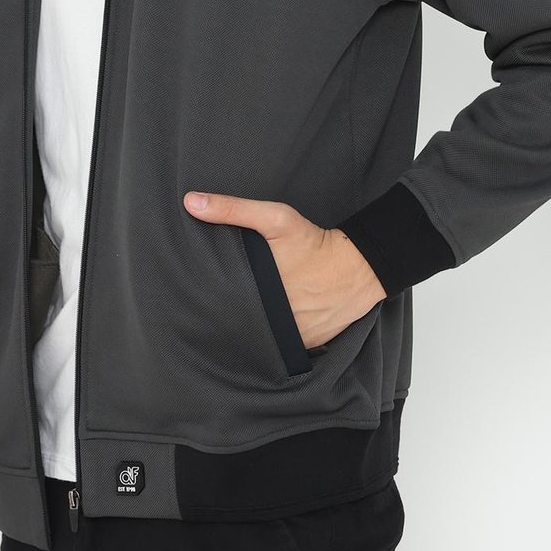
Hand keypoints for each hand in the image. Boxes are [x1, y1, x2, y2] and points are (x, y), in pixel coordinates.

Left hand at [183, 190, 386, 348]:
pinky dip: (277, 340)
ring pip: (262, 339)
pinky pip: (284, 348)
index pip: (223, 307)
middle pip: (241, 324)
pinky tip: (270, 328)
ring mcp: (293, 338)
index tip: (199, 297)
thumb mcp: (275, 219)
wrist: (359, 267)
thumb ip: (233, 209)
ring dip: (254, 330)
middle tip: (216, 309)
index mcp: (260, 294)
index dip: (209, 303)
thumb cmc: (314, 243)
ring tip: (243, 319)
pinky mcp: (308, 345)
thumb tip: (191, 203)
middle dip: (231, 317)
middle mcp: (276, 322)